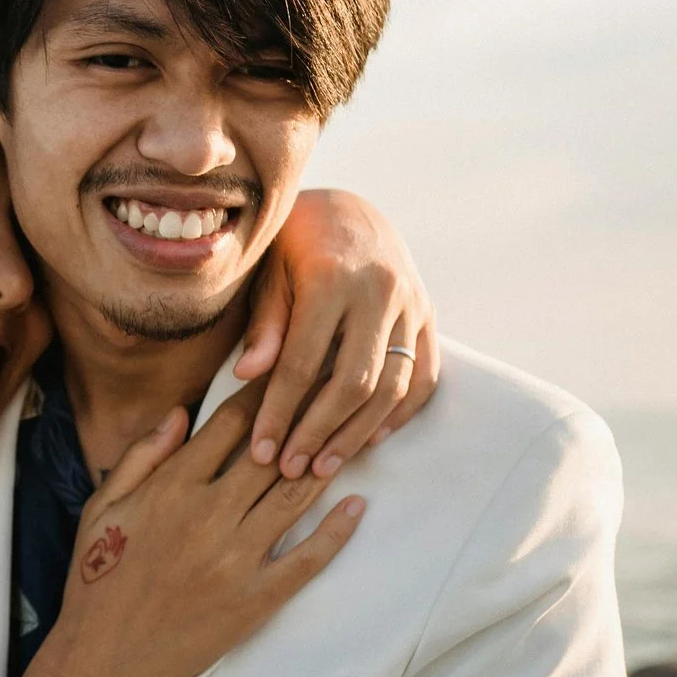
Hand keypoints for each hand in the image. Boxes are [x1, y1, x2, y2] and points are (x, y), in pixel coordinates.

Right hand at [39, 381, 364, 676]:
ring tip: (351, 439)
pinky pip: (308, 557)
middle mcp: (210, 514)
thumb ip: (142, 457)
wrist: (105, 659)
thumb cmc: (98, 581)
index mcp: (171, 488)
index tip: (287, 374)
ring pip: (296, 496)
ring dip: (326, 464)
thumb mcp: (102, 508)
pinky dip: (337, 530)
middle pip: (273, 452)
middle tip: (334, 392)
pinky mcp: (258, 597)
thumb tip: (181, 412)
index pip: (230, 424)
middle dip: (306, 417)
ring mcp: (238, 557)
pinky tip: (357, 506)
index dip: (262, 395)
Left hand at [233, 187, 438, 479]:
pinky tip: (369, 440)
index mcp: (332, 277)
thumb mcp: (268, 271)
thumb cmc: (292, 242)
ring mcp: (412, 304)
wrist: (349, 207)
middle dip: (319, 432)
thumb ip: (264, 323)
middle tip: (289, 469)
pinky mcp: (428, 315)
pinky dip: (400, 413)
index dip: (280, 411)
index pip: (302, 362)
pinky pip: (424, 375)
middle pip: (353, 382)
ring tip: (323, 465)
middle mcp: (380, 291)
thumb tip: (248, 376)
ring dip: (358, 433)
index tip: (259, 448)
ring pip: (392, 385)